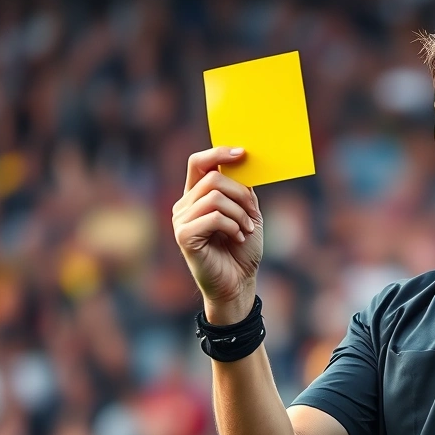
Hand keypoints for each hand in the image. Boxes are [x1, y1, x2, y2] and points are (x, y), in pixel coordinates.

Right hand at [173, 147, 262, 323]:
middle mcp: (184, 205)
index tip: (242, 152)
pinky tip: (237, 238)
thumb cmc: (242, 249)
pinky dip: (232, 225)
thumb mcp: (248, 213)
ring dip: (239, 213)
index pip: (198, 163)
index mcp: (197, 196)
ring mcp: (180, 220)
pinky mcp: (184, 236)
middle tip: (253, 214)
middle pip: (212, 178)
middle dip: (241, 194)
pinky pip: (213, 216)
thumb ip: (243, 190)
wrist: (239, 282)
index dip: (218, 153)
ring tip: (246, 230)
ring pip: (214, 197)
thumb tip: (244, 162)